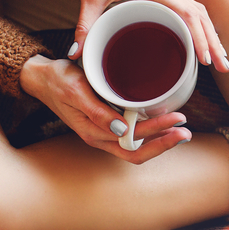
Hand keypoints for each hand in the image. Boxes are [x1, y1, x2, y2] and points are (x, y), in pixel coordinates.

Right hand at [20, 54, 190, 163]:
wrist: (41, 78)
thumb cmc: (58, 81)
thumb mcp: (76, 91)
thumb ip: (97, 112)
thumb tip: (121, 130)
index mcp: (94, 133)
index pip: (132, 143)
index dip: (158, 135)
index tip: (177, 120)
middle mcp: (101, 137)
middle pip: (138, 151)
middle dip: (164, 143)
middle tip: (186, 130)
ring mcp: (104, 132)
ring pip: (136, 146)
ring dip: (159, 139)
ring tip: (181, 130)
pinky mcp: (106, 123)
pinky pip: (131, 135)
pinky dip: (149, 131)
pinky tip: (163, 122)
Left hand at [67, 0, 228, 72]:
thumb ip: (84, 25)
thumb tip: (76, 54)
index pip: (186, 13)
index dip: (199, 36)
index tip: (204, 58)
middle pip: (201, 17)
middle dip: (214, 43)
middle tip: (224, 67)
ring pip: (200, 13)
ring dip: (212, 35)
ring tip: (221, 60)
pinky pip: (191, 9)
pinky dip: (202, 26)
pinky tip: (204, 41)